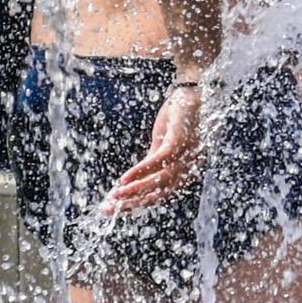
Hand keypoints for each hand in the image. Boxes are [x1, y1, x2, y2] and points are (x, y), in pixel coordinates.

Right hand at [103, 83, 203, 213]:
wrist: (193, 91)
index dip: (138, 203)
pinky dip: (141, 171)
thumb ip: (152, 162)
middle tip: (108, 211)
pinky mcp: (180, 139)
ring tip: (116, 196)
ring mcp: (187, 154)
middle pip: (162, 193)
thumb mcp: (162, 143)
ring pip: (161, 181)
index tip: (114, 209)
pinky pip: (160, 161)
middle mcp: (191, 167)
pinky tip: (125, 179)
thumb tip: (132, 180)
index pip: (162, 193)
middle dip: (133, 203)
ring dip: (136, 190)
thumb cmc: (180, 118)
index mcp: (188, 170)